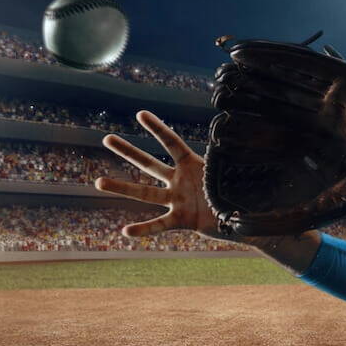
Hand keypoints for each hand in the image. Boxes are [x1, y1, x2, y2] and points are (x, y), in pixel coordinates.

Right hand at [94, 110, 232, 241]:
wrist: (242, 219)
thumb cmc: (239, 193)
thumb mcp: (237, 173)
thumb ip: (235, 159)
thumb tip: (248, 139)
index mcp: (194, 166)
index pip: (172, 143)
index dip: (158, 129)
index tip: (140, 114)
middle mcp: (180, 181)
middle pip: (150, 164)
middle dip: (128, 151)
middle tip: (106, 138)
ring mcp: (177, 200)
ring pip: (146, 194)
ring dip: (122, 188)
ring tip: (97, 182)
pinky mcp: (180, 220)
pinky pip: (159, 224)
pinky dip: (144, 229)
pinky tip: (126, 231)